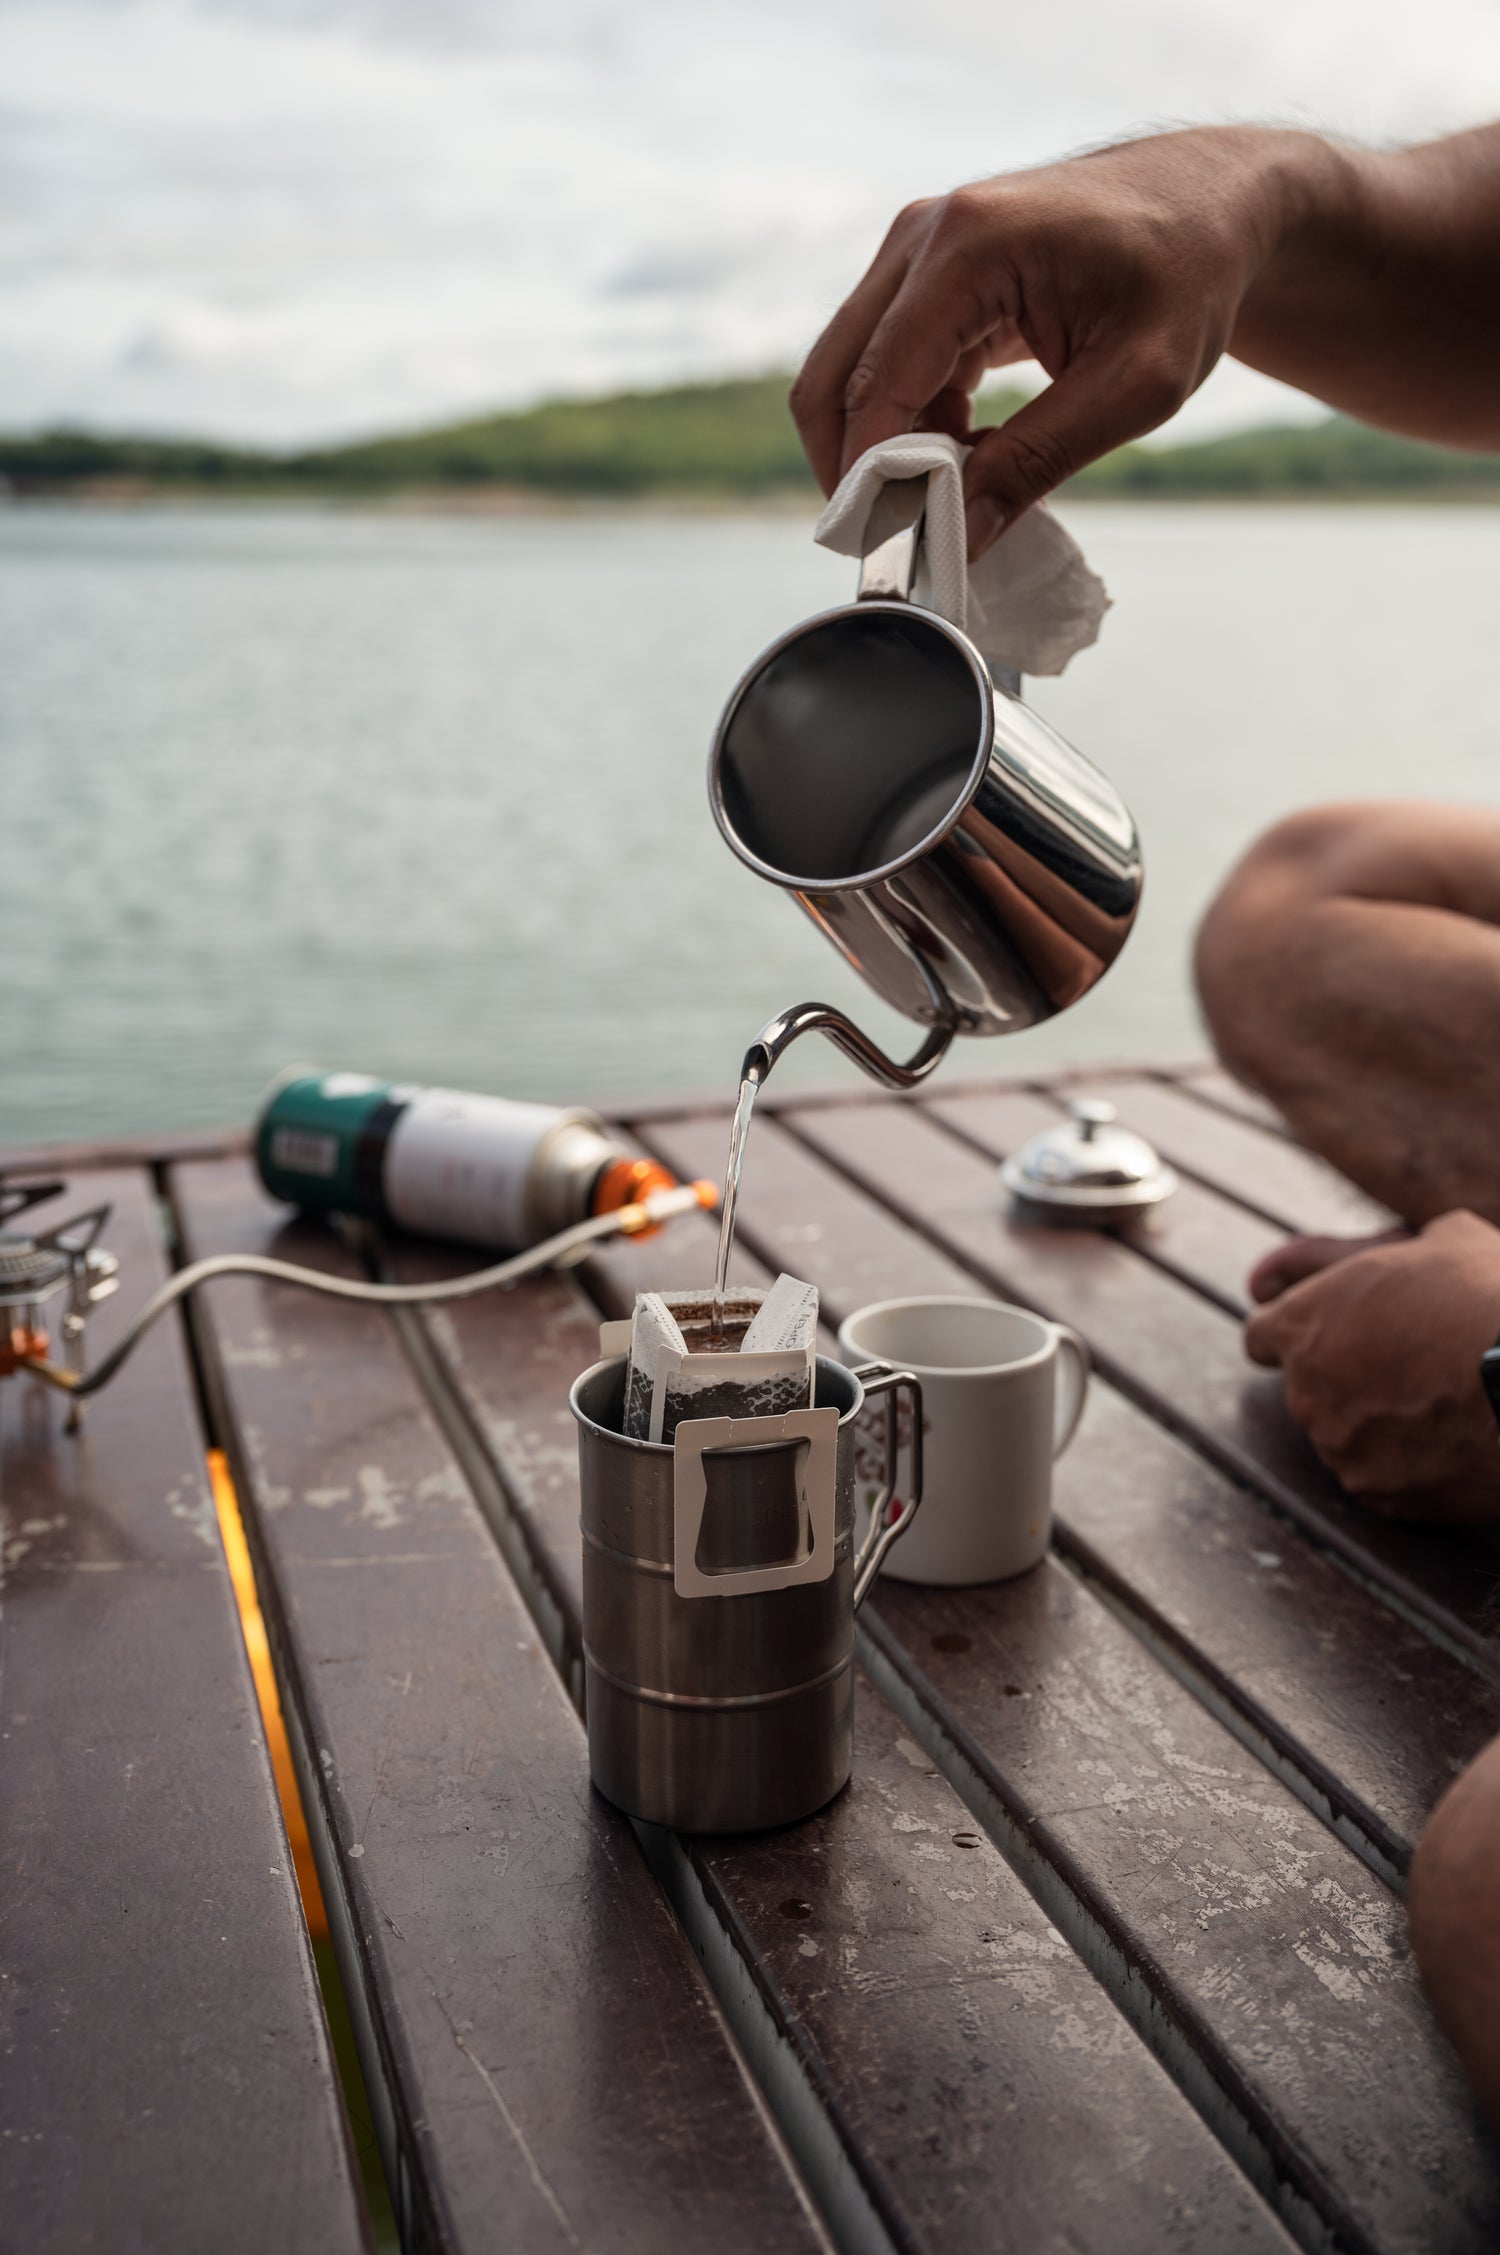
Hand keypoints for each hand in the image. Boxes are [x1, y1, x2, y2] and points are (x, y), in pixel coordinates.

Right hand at [790, 127, 1321, 555]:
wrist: (1212, 201)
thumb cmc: (1190, 275)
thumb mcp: (1136, 386)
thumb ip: (1041, 460)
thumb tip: (961, 537)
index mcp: (969, 247)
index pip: (877, 385)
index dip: (871, 482)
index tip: (893, 554)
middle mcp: (924, 235)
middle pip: (831, 378)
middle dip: (852, 472)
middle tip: (895, 545)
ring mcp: (919, 247)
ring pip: (850, 375)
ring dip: (884, 450)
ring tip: (950, 501)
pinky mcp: (930, 271)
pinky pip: (887, 364)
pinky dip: (911, 423)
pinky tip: (968, 456)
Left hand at [1244, 1210, 1499, 1519]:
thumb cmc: (1486, 1297)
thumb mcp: (1441, 1239)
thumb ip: (1374, 1250)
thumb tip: (1342, 1259)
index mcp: (1303, 1322)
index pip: (1261, 1334)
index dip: (1292, 1333)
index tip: (1323, 1334)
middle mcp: (1304, 1388)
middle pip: (1307, 1386)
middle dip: (1345, 1375)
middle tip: (1409, 1363)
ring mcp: (1336, 1446)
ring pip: (1343, 1434)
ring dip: (1375, 1421)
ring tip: (1444, 1401)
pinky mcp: (1375, 1493)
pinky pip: (1380, 1476)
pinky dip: (1407, 1464)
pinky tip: (1453, 1441)